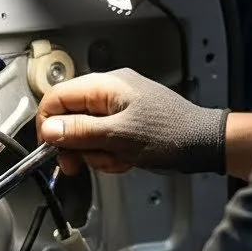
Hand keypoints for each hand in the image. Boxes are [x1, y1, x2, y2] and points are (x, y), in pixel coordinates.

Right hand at [35, 68, 228, 175]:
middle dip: (76, 145)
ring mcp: (117, 110)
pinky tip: (125, 159)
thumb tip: (48, 129)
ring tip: (116, 159)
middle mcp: (108, 94)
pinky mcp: (125, 125)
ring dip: (96, 154)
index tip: (51, 149)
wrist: (203, 145)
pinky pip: (102, 141)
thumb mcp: (119, 135)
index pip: (57, 97)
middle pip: (69, 118)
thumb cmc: (169, 134)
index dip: (48, 124)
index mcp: (105, 86)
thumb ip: (80, 131)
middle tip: (80, 164)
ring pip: (85, 134)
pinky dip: (109, 155)